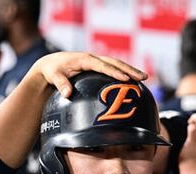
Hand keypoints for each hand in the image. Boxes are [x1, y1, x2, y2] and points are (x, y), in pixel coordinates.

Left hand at [30, 52, 147, 97]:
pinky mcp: (98, 66)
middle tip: (143, 77)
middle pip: (115, 62)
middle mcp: (93, 58)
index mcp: (85, 59)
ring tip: (144, 78)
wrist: (51, 64)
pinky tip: (133, 81)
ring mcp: (97, 61)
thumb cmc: (53, 70)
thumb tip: (67, 93)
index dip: (114, 72)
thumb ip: (61, 84)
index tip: (125, 78)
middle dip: (129, 69)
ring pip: (117, 64)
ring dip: (130, 70)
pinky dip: (124, 73)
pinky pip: (113, 68)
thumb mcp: (54, 76)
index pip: (102, 65)